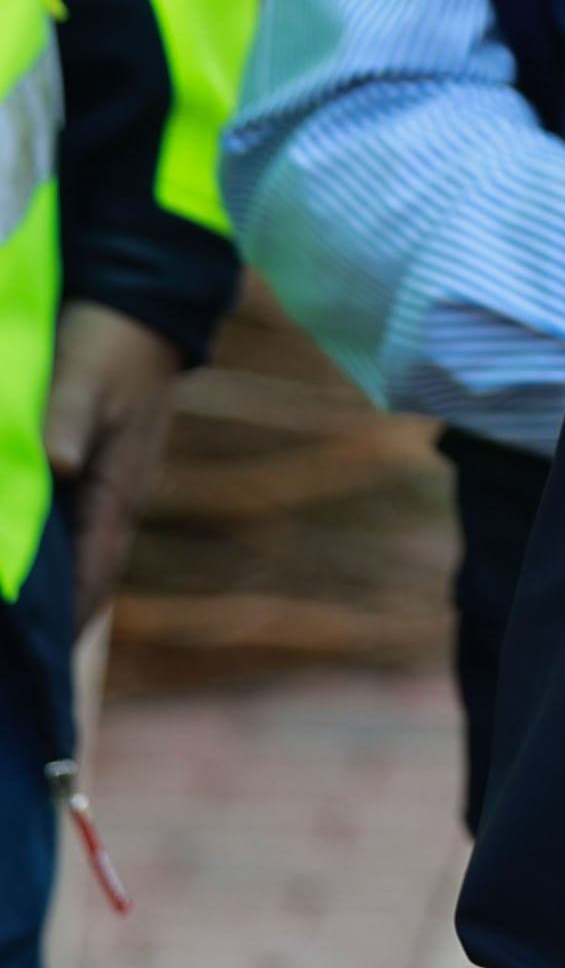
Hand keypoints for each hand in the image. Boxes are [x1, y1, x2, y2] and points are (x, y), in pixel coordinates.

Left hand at [43, 304, 184, 631]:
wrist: (143, 303)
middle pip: (87, 578)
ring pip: (78, 555)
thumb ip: (64, 423)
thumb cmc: (108, 343)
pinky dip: (49, 554)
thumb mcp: (80, 379)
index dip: (69, 623)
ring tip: (19, 623)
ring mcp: (109, 484)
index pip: (94, 575)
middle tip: (19, 657)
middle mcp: (117, 498)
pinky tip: (23, 560)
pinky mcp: (95, 468)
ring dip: (52, 591)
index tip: (39, 664)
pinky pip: (70, 527)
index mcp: (118, 489)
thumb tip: (56, 466)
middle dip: (56, 621)